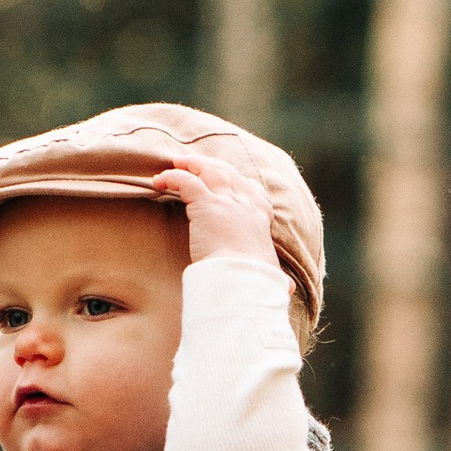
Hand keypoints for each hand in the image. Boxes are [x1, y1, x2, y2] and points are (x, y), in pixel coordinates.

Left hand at [153, 147, 278, 275]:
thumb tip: (289, 289)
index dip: (240, 182)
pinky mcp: (205, 204)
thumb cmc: (256, 278)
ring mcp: (226, 201)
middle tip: (194, 163)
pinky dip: (172, 176)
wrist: (243, 277)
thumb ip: (276, 276)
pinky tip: (161, 180)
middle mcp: (245, 203)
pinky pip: (185, 181)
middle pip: (228, 172)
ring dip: (191, 164)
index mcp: (260, 217)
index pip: (254, 190)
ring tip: (176, 162)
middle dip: (211, 165)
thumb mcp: (271, 272)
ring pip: (208, 169)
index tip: (231, 180)